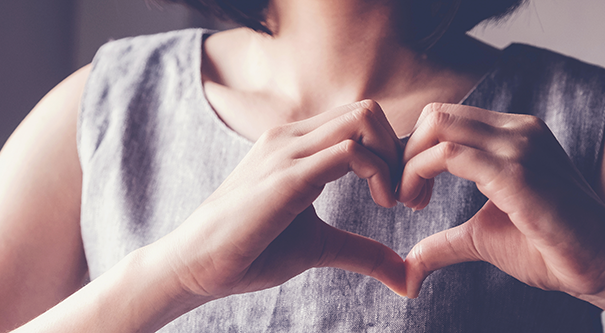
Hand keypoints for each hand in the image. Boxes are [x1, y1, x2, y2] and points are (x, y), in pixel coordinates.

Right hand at [153, 100, 408, 301]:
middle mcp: (291, 137)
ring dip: (394, 159)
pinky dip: (379, 174)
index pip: (359, 120)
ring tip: (394, 201)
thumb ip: (362, 251)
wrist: (197, 264)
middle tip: (406, 198)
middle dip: (400, 151)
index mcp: (296, 144)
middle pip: (368, 110)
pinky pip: (349, 152)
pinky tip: (382, 204)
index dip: (392, 153)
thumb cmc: (251, 250)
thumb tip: (407, 276)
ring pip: (363, 119)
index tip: (401, 197)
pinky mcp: (287, 176)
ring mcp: (288, 151)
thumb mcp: (319, 247)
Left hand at [399, 103, 604, 298]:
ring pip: (438, 126)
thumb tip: (410, 265)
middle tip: (405, 196)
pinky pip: (450, 155)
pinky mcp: (517, 172)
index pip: (447, 119)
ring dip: (409, 164)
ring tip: (411, 203)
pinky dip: (419, 174)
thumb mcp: (484, 237)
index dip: (416, 151)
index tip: (411, 193)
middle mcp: (518, 130)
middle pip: (437, 114)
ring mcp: (520, 146)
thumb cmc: (551, 249)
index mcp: (514, 135)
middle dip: (406, 152)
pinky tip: (420, 205)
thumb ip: (445, 241)